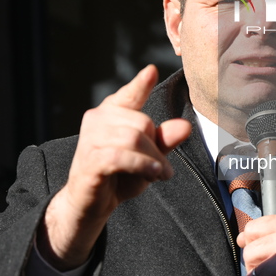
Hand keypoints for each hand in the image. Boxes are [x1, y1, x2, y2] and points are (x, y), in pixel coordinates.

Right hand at [38, 65, 191, 269]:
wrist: (89, 204)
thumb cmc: (118, 175)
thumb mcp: (147, 157)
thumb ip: (164, 140)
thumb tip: (186, 126)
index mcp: (111, 112)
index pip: (129, 95)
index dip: (140, 84)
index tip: (151, 70)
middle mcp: (97, 119)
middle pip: (142, 123)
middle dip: (158, 147)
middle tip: (163, 169)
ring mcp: (90, 138)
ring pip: (134, 139)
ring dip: (153, 160)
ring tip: (159, 174)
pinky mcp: (89, 159)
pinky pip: (121, 156)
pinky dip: (142, 165)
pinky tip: (153, 174)